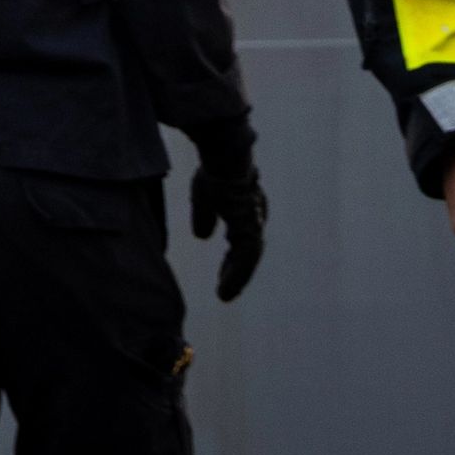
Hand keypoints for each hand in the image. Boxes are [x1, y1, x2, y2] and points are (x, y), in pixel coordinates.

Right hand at [190, 160, 268, 299]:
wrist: (225, 159)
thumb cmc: (214, 172)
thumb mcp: (204, 197)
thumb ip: (204, 217)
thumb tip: (201, 236)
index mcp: (245, 210)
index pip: (241, 239)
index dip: (232, 258)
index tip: (222, 272)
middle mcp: (253, 218)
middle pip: (246, 252)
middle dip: (235, 270)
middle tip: (224, 288)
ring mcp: (253, 224)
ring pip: (247, 259)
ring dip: (236, 278)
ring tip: (223, 295)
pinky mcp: (249, 229)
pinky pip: (245, 259)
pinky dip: (236, 275)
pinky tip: (226, 287)